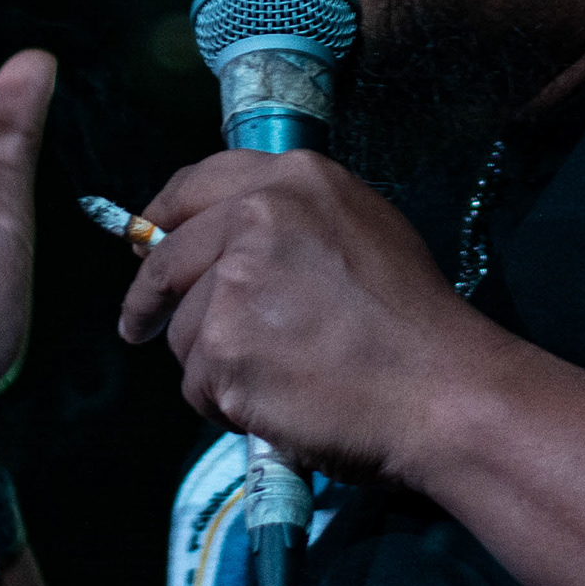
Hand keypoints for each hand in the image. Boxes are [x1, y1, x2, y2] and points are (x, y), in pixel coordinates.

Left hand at [120, 148, 502, 483]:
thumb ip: (289, 219)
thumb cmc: (414, 322)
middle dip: (152, 299)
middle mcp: (257, 219)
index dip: (163, 217)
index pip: (196, 184)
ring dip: (213, 363)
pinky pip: (198, 385)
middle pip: (169, 261)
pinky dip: (227, 405)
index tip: (145, 240)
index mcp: (295, 180)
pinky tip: (276, 404)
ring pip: (183, 332)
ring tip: (276, 377)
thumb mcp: (362, 228)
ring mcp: (236, 286)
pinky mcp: (225, 352)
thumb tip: (218, 239)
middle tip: (141, 326)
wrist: (443, 393)